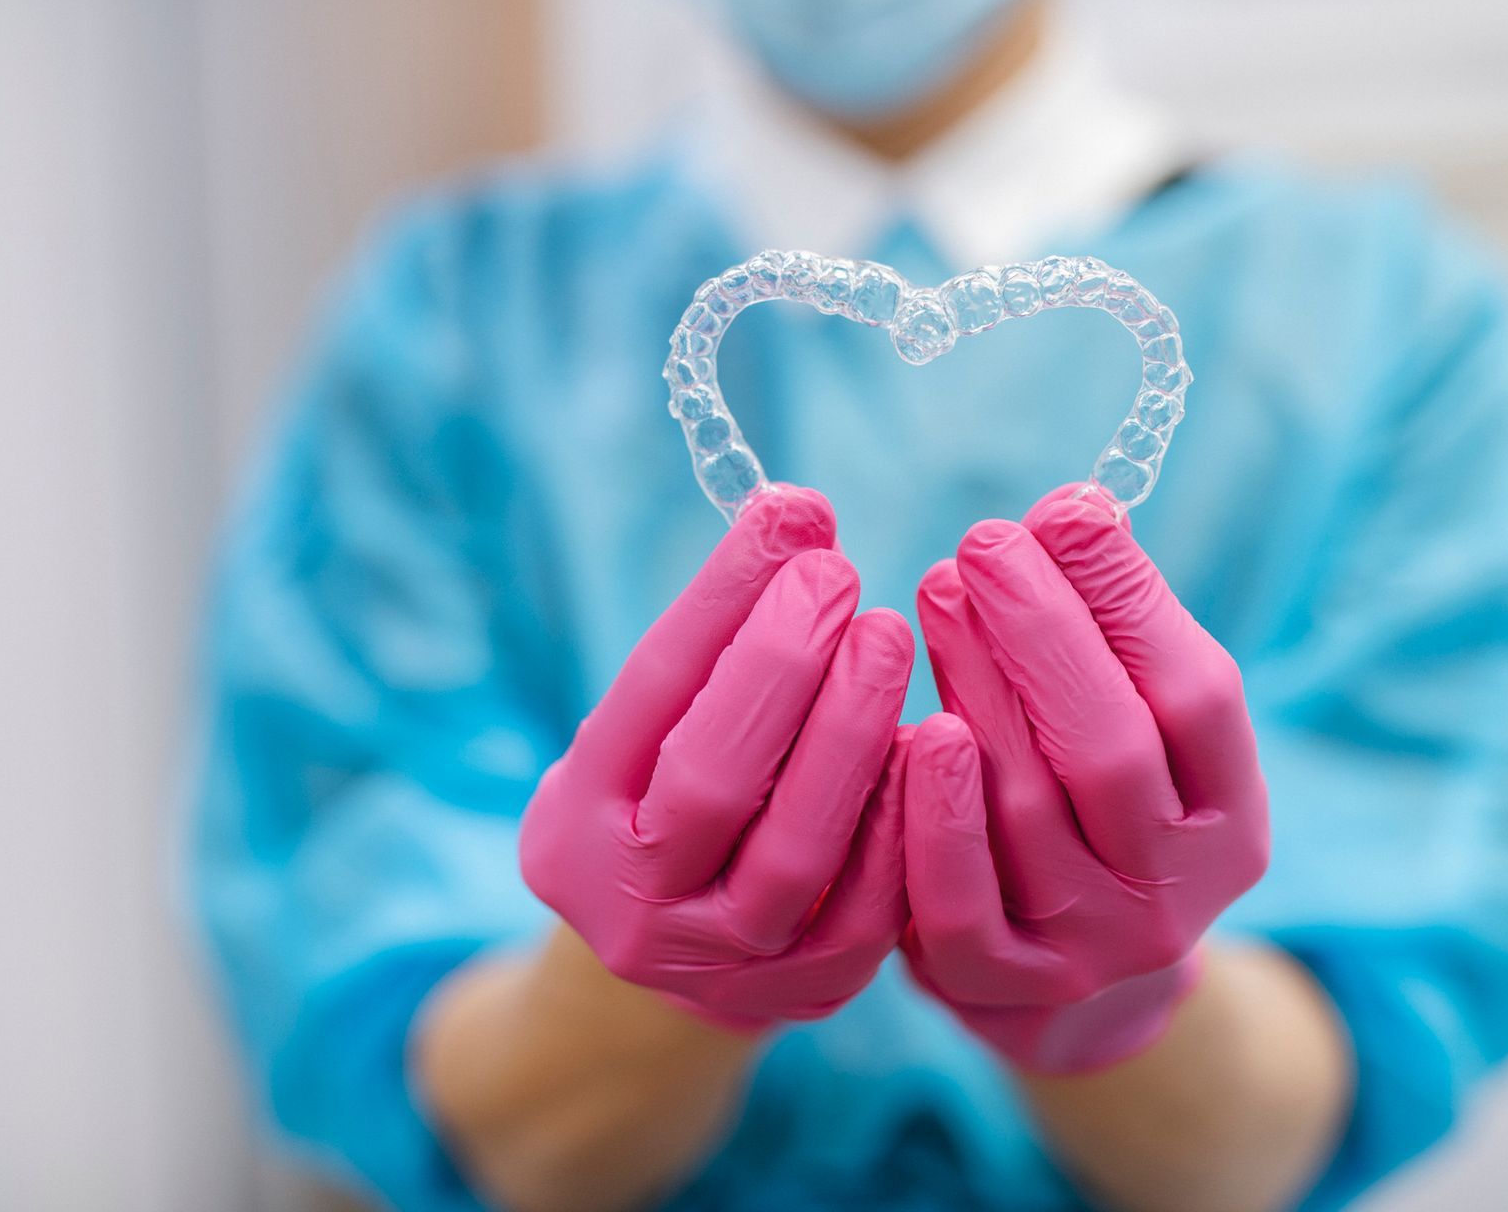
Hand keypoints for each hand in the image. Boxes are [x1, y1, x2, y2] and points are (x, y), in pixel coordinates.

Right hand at [520, 486, 912, 1031]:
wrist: (682, 957)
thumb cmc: (669, 801)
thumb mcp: (649, 732)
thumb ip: (713, 641)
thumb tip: (798, 517)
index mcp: (575, 826)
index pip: (648, 698)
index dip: (720, 601)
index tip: (785, 518)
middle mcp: (635, 906)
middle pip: (711, 782)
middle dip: (782, 667)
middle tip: (839, 576)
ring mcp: (723, 963)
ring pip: (796, 853)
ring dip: (851, 734)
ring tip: (887, 637)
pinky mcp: (810, 991)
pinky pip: (870, 908)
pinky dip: (902, 818)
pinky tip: (933, 738)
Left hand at [899, 485, 1269, 1074]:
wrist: (1075, 995)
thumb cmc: (1101, 816)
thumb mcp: (1144, 740)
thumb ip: (1118, 640)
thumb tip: (1073, 512)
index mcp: (1230, 823)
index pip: (1196, 698)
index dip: (1131, 599)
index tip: (1068, 510)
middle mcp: (1172, 895)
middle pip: (1109, 748)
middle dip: (1044, 630)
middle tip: (987, 540)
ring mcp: (1086, 948)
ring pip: (1026, 807)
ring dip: (976, 685)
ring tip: (939, 590)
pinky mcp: (997, 987)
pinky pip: (955, 901)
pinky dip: (932, 810)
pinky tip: (911, 725)